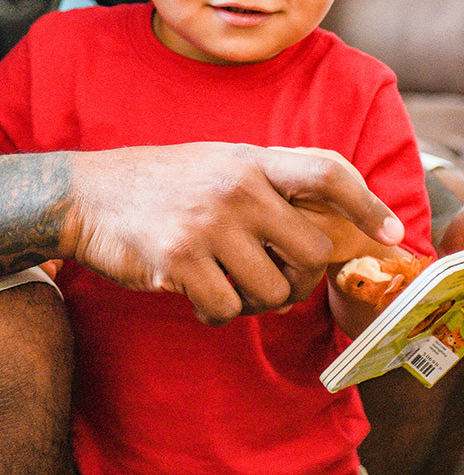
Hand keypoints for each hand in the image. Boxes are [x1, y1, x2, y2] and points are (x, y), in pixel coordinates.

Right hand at [63, 142, 403, 325]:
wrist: (86, 196)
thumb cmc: (158, 183)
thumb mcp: (217, 162)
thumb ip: (266, 180)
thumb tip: (325, 219)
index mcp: (249, 161)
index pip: (326, 170)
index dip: (366, 202)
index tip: (388, 233)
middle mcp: (235, 188)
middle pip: (311, 252)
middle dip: (299, 278)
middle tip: (272, 279)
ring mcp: (208, 224)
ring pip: (272, 292)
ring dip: (252, 301)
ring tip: (223, 283)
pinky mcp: (179, 261)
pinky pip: (226, 311)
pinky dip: (214, 313)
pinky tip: (194, 293)